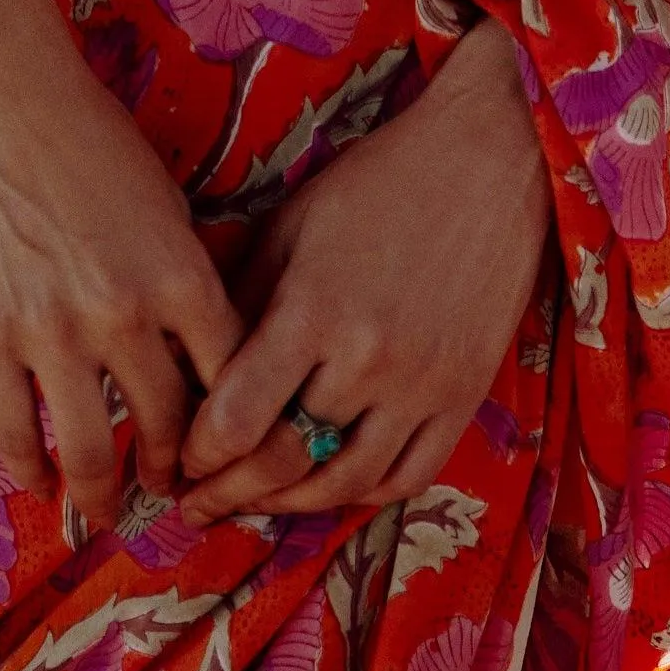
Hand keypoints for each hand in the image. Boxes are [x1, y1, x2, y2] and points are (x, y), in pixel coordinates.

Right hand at [0, 0, 238, 521]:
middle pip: (168, 429)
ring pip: (91, 450)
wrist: (2, 93)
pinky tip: (39, 482)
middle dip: (176, 474)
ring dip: (104, 493)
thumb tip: (207, 353)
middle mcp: (126, 315)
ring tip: (108, 508)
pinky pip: (15, 429)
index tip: (235, 457)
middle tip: (173, 492)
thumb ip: (185, 280)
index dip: (237, 435)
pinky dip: (31, 468)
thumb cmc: (93, 135)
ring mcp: (54, 332)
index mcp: (182, 278)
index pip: (231, 386)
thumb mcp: (167, 204)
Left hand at [177, 20, 549, 523]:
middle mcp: (367, 359)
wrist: (486, 163)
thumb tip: (197, 364)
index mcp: (312, 309)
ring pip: (345, 484)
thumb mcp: (291, 222)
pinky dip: (363, 496)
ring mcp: (421, 386)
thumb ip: (243, 296)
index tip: (183, 458)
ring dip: (292, 506)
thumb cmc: (377, 183)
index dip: (201, 452)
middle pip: (286, 460)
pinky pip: (408, 477)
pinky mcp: (463, 397)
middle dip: (231, 493)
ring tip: (257, 503)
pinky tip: (330, 487)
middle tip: (200, 502)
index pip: (238, 417)